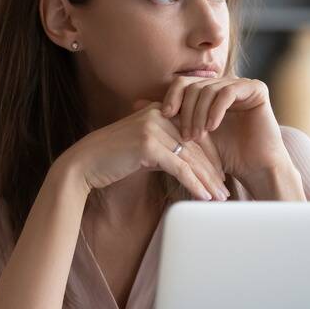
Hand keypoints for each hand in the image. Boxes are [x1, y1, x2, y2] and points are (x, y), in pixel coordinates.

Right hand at [58, 100, 229, 201]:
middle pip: (196, 146)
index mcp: (159, 111)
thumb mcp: (144, 148)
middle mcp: (158, 115)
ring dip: (207, 181)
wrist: (84, 164)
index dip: (210, 157)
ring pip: (190, 158)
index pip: (195, 133)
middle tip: (225, 190)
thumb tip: (188, 163)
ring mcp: (153, 128)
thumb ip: (165, 148)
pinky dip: (194, 184)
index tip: (220, 176)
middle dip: (213, 171)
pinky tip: (204, 197)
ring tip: (220, 198)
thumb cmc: (112, 159)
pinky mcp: (148, 145)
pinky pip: (180, 168)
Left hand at [160, 75, 292, 182]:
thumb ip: (167, 118)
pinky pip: (228, 92)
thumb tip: (134, 103)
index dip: (172, 98)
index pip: (183, 84)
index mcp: (210, 91)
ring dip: (199, 114)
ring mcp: (241, 84)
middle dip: (186, 111)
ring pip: (208, 89)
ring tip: (197, 136)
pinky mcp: (256, 89)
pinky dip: (216, 110)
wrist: (255, 168)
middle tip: (185, 135)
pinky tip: (212, 128)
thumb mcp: (189, 136)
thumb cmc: (223, 156)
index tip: (164, 116)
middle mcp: (225, 84)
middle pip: (194, 85)